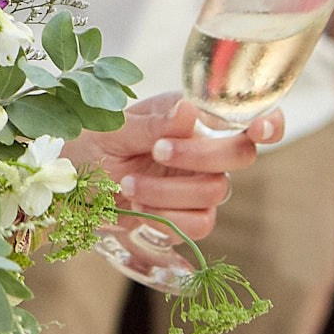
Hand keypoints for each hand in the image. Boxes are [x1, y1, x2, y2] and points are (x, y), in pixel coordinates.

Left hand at [74, 93, 279, 241]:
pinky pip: (199, 223)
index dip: (268, 122)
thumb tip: (190, 110)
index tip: (258, 128)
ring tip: (127, 184)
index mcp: (189, 115)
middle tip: (157, 150)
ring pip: (215, 192)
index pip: (247, 116)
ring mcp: (198, 184)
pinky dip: (167, 216)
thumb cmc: (88, 144)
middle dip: (199, 155)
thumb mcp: (112, 128)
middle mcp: (202, 147)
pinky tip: (137, 206)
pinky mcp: (187, 217)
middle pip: (240, 155)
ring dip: (168, 190)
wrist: (65, 187)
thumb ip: (152, 123)